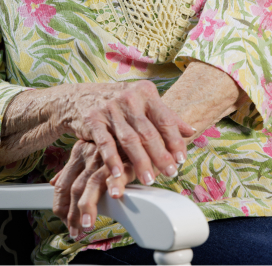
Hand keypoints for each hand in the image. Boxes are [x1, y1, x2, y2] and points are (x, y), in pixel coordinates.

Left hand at [50, 140, 134, 237]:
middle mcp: (91, 154)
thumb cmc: (116, 146)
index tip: (64, 221)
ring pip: (93, 183)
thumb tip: (53, 182)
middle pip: (76, 188)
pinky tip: (115, 196)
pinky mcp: (128, 159)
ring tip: (87, 224)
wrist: (141, 132)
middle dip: (73, 214)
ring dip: (88, 206)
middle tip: (76, 232)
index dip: (61, 206)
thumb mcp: (91, 153)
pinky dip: (116, 185)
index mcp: (79, 151)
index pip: (62, 184)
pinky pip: (120, 173)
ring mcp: (108, 157)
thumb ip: (74, 167)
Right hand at [59, 80, 193, 186]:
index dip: (175, 140)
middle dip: (160, 155)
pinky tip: (119, 174)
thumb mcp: (143, 102)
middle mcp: (129, 97)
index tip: (181, 159)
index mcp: (146, 92)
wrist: (80, 96)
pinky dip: (112, 159)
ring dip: (140, 161)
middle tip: (170, 173)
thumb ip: (166, 116)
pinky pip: (105, 142)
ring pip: (129, 139)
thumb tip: (191, 130)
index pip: (165, 119)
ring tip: (149, 179)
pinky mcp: (93, 119)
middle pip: (148, 131)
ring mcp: (110, 108)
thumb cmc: (119, 103)